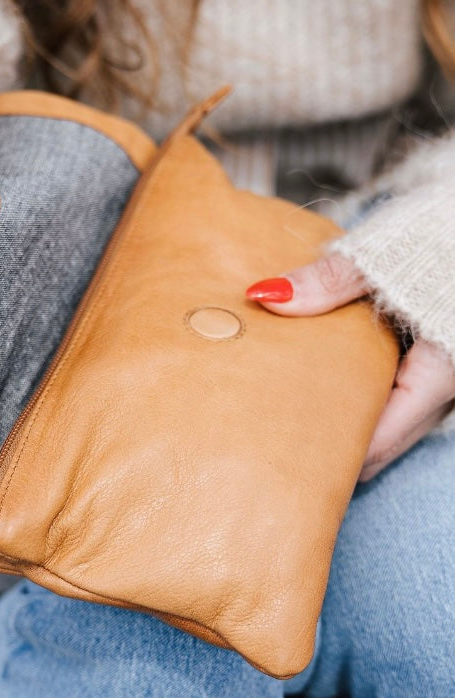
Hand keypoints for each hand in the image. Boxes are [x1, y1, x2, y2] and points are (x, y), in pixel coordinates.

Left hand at [245, 254, 454, 480]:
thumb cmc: (445, 234)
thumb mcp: (384, 257)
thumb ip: (329, 281)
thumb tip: (267, 296)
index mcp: (439, 373)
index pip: (378, 442)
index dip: (332, 455)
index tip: (285, 456)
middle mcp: (446, 388)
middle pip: (382, 442)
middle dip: (335, 444)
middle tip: (279, 440)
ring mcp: (444, 379)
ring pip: (393, 422)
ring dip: (350, 420)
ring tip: (295, 412)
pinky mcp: (438, 364)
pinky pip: (399, 398)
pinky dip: (365, 397)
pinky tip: (329, 381)